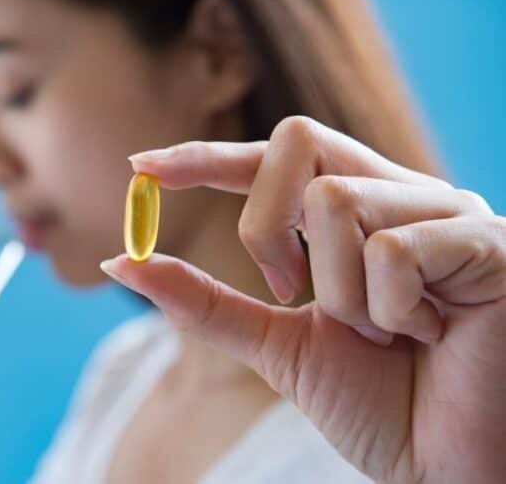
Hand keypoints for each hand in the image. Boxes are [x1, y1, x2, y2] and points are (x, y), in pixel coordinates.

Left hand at [100, 117, 505, 483]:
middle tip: (287, 289)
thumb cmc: (379, 404)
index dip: (207, 155)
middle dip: (265, 225)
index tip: (141, 165)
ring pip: (336, 202)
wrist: (449, 469)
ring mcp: (447, 211)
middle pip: (296, 141)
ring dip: (339, 294)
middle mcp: (400, 196)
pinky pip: (392, 248)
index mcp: (357, 214)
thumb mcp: (275, 344)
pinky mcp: (488, 240)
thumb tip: (121, 263)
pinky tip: (429, 335)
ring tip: (386, 334)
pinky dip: (389, 311)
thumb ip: (206, 301)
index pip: (275, 156)